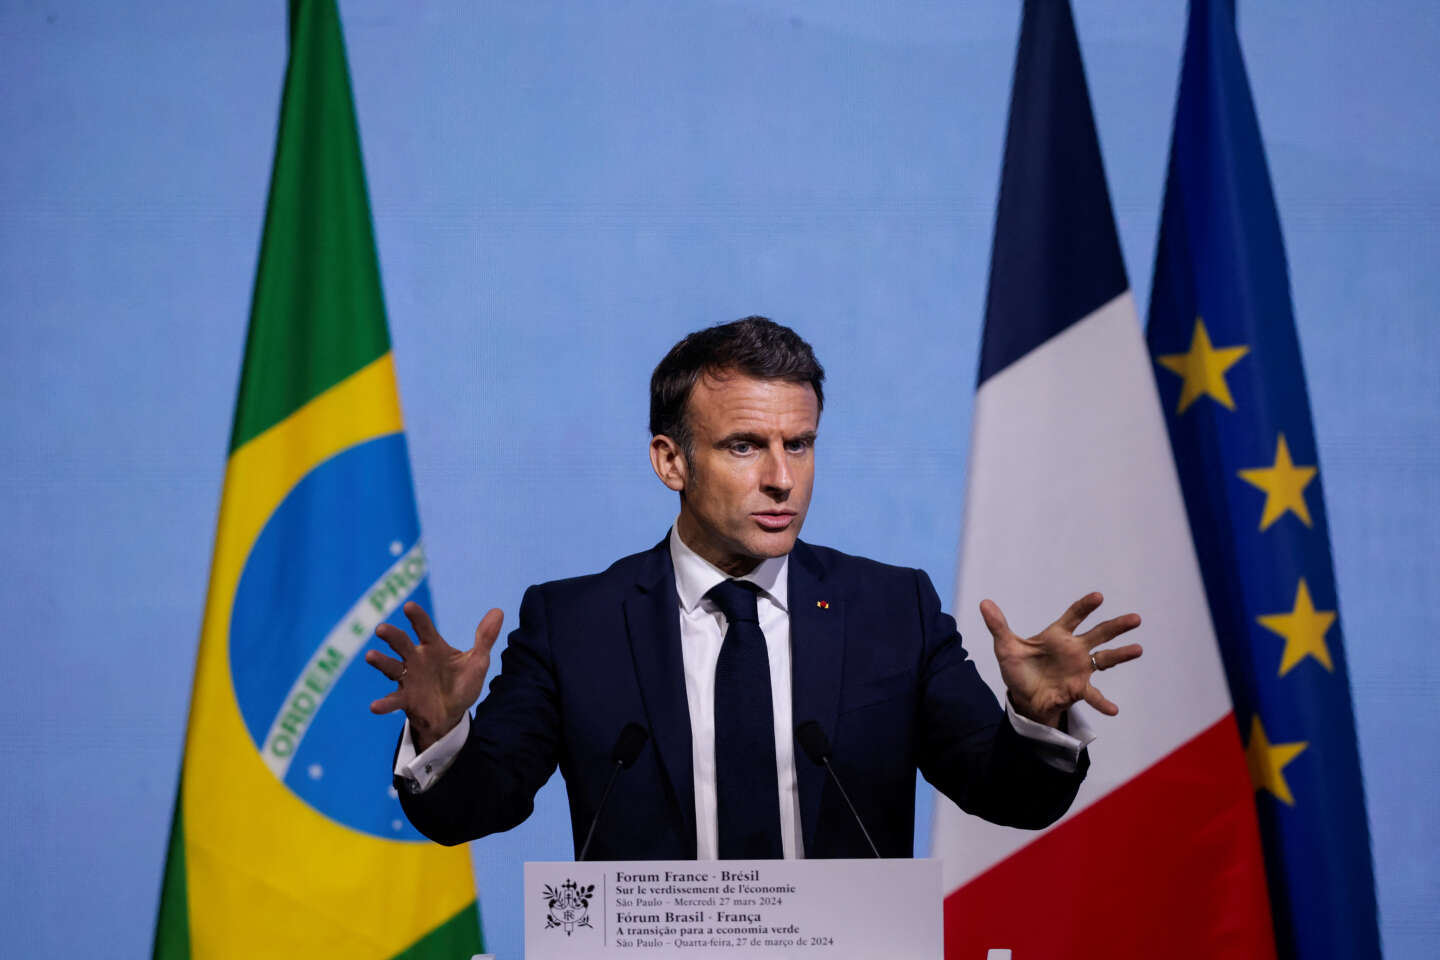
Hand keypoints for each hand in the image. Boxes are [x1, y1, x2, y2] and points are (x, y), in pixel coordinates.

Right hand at [365, 601, 503, 751]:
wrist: (452, 713)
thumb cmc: (461, 683)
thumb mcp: (477, 662)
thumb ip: (485, 638)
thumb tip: (498, 611)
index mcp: (433, 647)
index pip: (424, 628)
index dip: (417, 617)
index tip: (409, 607)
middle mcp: (416, 659)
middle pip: (402, 644)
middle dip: (392, 636)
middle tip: (381, 628)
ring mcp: (408, 678)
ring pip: (391, 667)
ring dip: (381, 661)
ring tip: (370, 656)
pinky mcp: (405, 699)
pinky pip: (393, 700)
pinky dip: (384, 703)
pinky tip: (375, 706)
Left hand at [981, 592, 1141, 727]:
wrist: (1023, 697)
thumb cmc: (1018, 669)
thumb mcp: (1006, 647)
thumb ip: (998, 626)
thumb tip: (984, 603)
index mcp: (1057, 635)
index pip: (1074, 616)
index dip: (1085, 607)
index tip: (1098, 597)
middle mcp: (1074, 649)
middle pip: (1099, 634)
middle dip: (1116, 626)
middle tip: (1136, 618)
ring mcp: (1080, 669)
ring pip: (1106, 659)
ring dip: (1122, 655)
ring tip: (1138, 649)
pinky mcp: (1079, 689)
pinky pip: (1094, 695)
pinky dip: (1103, 702)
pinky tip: (1114, 710)